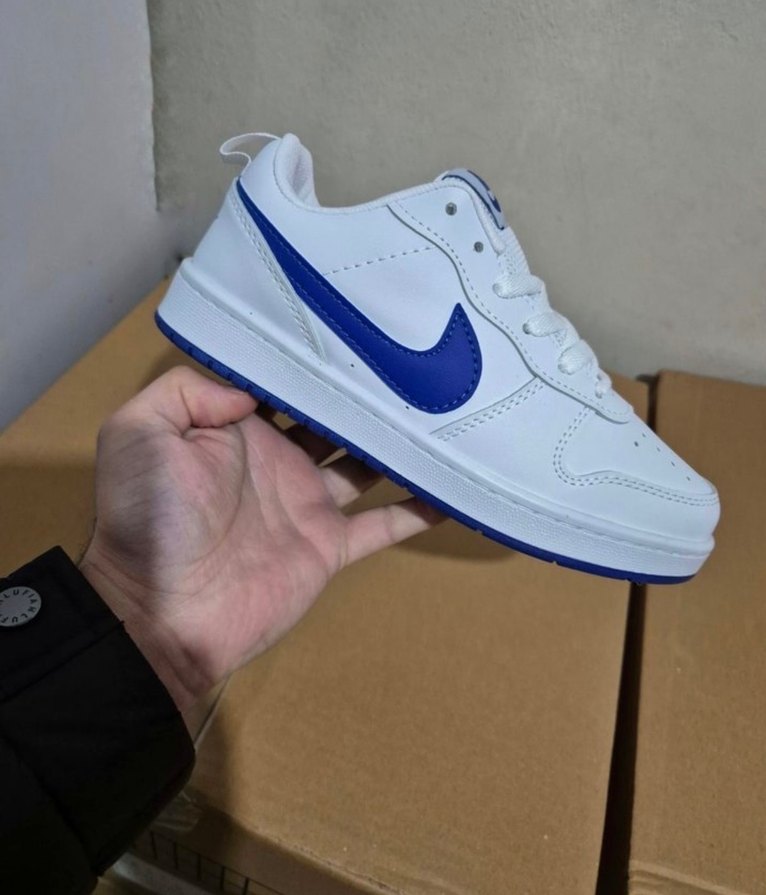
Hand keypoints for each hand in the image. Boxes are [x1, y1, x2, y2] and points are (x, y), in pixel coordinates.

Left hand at [80, 367, 439, 710]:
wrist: (162, 613)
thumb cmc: (147, 520)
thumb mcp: (137, 433)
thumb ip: (188, 392)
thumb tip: (252, 388)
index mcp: (238, 432)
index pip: (284, 388)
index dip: (313, 363)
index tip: (352, 334)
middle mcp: (279, 462)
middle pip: (332, 421)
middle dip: (362, 396)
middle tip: (409, 365)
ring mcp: (308, 505)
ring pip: (365, 465)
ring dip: (394, 443)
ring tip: (439, 411)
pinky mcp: (330, 547)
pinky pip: (382, 526)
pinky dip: (417, 510)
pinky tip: (451, 489)